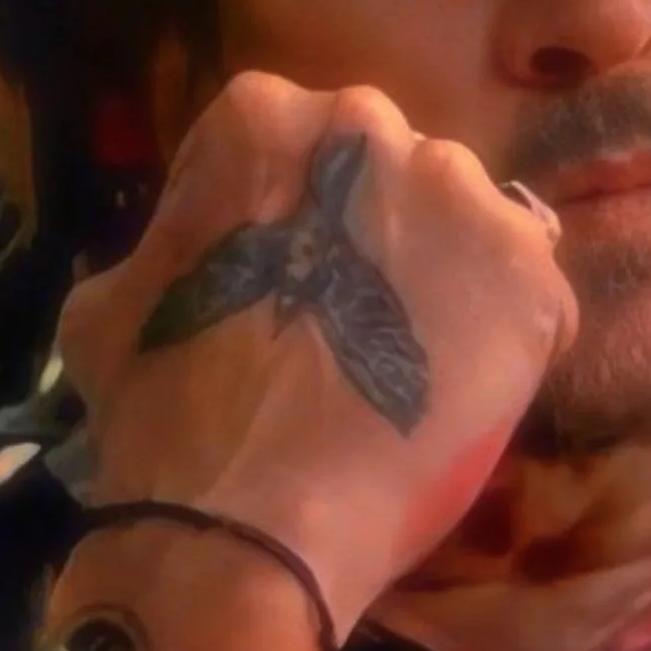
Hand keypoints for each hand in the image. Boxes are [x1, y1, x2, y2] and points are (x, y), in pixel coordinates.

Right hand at [57, 73, 576, 636]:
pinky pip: (533, 300)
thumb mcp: (116, 298)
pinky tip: (462, 396)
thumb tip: (204, 242)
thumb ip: (179, 239)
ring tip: (415, 367)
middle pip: (399, 178)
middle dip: (387, 239)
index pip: (309, 150)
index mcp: (267, 118)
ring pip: (471, 231)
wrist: (243, 532)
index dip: (305, 223)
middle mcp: (373, 129)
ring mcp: (462, 200)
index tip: (297, 279)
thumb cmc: (163, 418)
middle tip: (361, 323)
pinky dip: (511, 343)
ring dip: (453, 283)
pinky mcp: (529, 279)